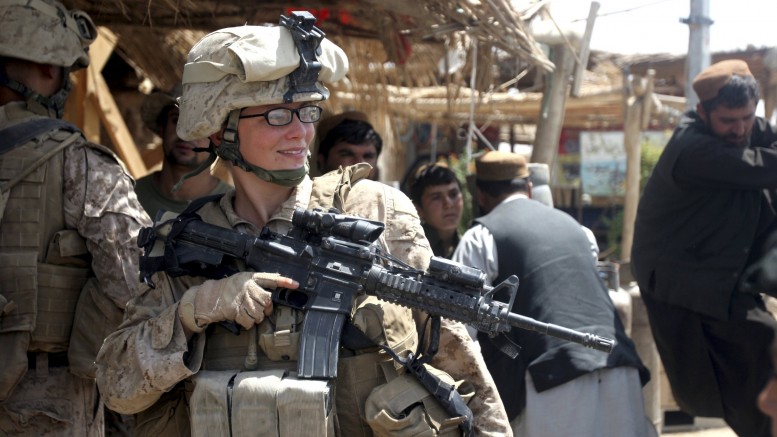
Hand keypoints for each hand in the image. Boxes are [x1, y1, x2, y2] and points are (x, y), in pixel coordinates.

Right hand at [178, 272, 297, 331]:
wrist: (211, 296)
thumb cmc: (230, 288)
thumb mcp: (244, 279)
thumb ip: (259, 283)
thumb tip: (275, 290)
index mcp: (251, 277)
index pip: (271, 278)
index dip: (285, 282)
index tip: (297, 285)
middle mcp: (248, 287)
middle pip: (267, 301)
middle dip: (266, 309)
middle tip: (259, 309)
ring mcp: (242, 298)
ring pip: (260, 313)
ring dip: (256, 317)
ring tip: (249, 313)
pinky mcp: (236, 310)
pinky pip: (250, 322)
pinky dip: (248, 324)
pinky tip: (243, 319)